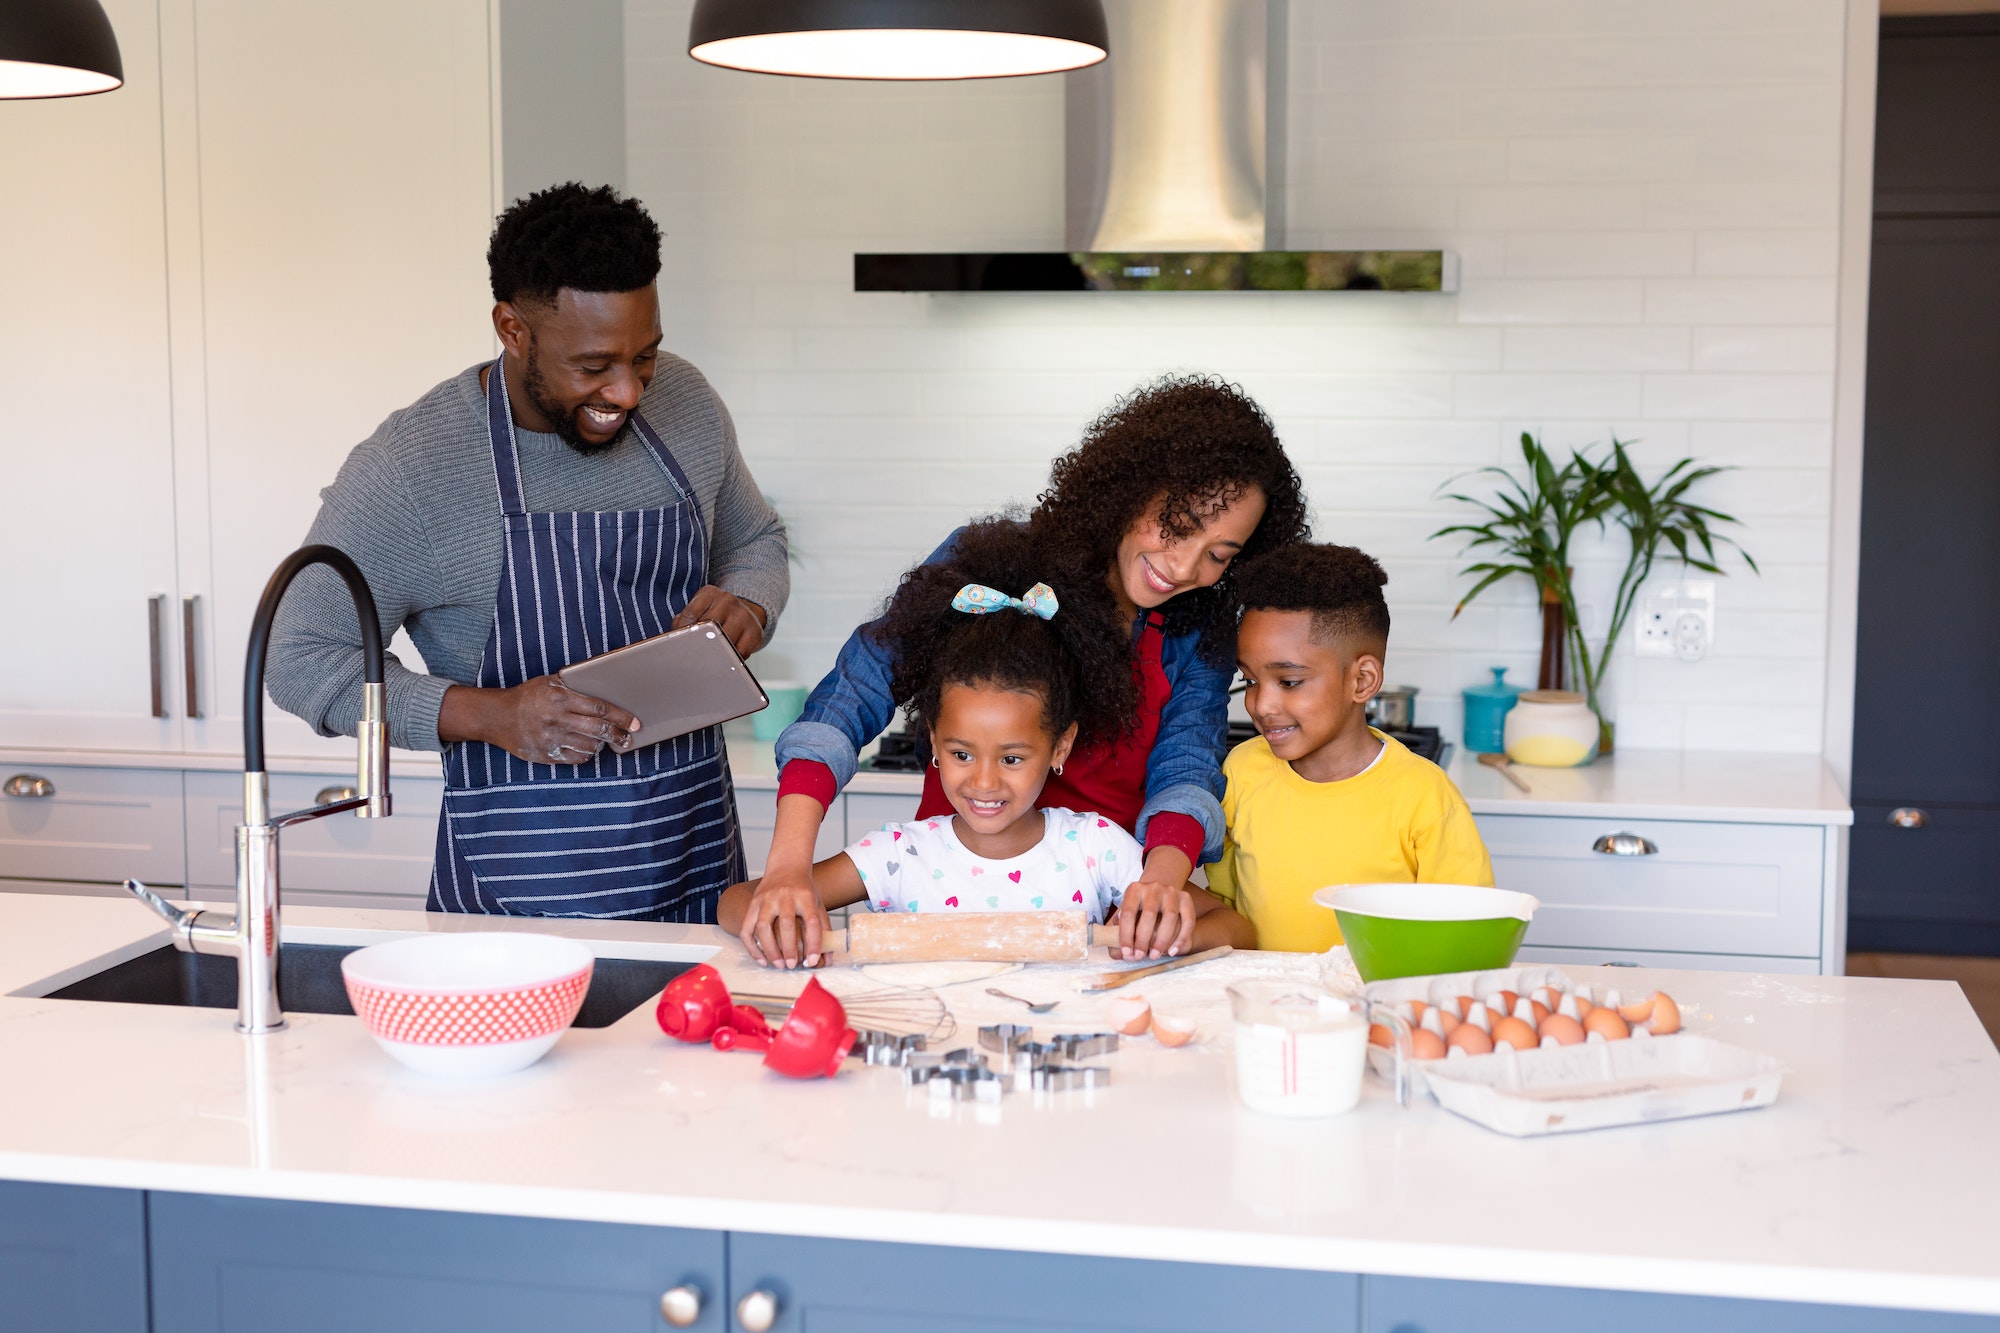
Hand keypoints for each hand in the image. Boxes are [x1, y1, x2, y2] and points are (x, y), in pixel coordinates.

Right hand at [438, 677, 639, 765]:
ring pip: (589, 747)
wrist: (497, 717)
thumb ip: (573, 687)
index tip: (634, 722)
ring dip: (602, 744)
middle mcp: (557, 720)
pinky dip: (586, 754)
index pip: (599, 708)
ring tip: (606, 739)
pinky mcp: (547, 755)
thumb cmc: (527, 696)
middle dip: (618, 734)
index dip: (620, 716)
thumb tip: (603, 688)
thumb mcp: (548, 683)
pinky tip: (589, 748)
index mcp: (560, 699)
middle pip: (598, 730)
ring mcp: (552, 740)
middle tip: (629, 737)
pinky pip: (576, 758)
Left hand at [673, 585, 766, 657]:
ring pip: (724, 641)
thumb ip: (685, 619)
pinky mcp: (755, 632)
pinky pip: (739, 652)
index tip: (679, 642)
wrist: (747, 611)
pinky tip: (726, 655)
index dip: (683, 631)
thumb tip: (674, 636)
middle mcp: (728, 600)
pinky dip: (730, 658)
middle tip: (692, 653)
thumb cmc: (717, 613)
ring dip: (715, 652)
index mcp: (710, 593)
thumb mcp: (700, 608)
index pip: (691, 614)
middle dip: (698, 642)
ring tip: (709, 656)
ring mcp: (743, 616)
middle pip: (708, 627)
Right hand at [737, 863, 827, 967]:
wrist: (786, 867)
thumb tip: (827, 958)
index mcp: (805, 896)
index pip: (811, 921)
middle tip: (793, 965)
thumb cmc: (803, 890)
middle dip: (789, 948)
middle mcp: (785, 896)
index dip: (813, 943)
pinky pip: (747, 929)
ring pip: (763, 927)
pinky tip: (761, 959)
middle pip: (786, 924)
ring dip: (769, 949)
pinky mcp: (753, 904)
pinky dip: (752, 947)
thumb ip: (823, 930)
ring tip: (778, 965)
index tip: (813, 961)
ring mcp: (766, 899)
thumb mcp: (818, 904)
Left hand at [1113, 876, 1197, 960]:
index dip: (1126, 934)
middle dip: (1143, 939)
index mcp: (1135, 890)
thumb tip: (1116, 953)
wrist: (1159, 892)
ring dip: (1162, 940)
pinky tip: (1172, 951)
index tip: (1127, 952)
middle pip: (1149, 915)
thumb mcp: (1126, 914)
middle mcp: (1154, 888)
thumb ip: (1118, 931)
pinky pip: (1188, 921)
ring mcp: (1172, 892)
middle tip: (1140, 956)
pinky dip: (1181, 938)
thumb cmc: (1139, 909)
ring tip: (1155, 955)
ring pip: (1170, 917)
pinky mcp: (1186, 899)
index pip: (1128, 913)